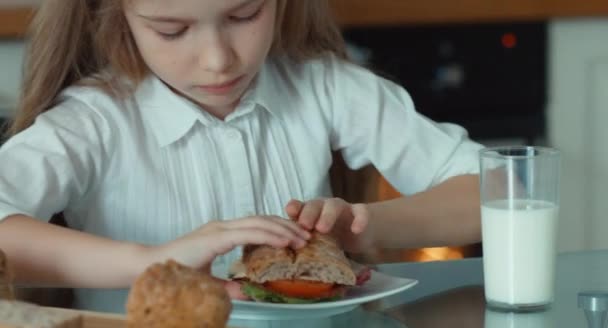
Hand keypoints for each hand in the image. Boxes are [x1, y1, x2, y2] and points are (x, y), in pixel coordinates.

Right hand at [147, 216, 310, 298]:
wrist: (149, 267)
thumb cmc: (176, 272)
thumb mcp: (210, 282)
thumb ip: (229, 285)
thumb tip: (247, 291)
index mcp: (222, 233)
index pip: (256, 225)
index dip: (277, 229)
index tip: (296, 238)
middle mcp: (223, 226)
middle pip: (262, 220)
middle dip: (286, 226)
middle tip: (307, 236)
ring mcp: (219, 229)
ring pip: (259, 223)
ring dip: (282, 230)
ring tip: (301, 238)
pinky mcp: (216, 237)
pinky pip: (248, 233)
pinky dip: (268, 235)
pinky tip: (283, 241)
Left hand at [285, 198, 372, 252]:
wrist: (358, 233)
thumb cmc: (330, 237)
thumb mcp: (315, 240)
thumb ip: (301, 244)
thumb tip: (282, 262)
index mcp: (310, 212)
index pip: (299, 207)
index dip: (294, 208)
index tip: (289, 213)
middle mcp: (323, 207)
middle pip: (314, 204)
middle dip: (308, 213)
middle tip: (304, 226)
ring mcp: (342, 208)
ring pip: (334, 206)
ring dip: (327, 215)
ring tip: (322, 229)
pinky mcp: (359, 213)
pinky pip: (361, 212)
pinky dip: (359, 219)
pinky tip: (356, 229)